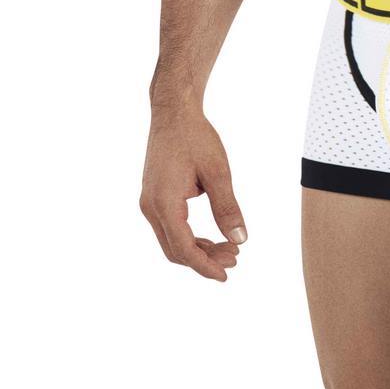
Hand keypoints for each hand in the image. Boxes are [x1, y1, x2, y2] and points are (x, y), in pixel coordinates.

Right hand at [140, 106, 247, 281]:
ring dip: (198, 249)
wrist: (174, 112)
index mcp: (164, 202)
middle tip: (235, 259)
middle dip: (205, 259)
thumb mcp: (218, 172)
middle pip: (175, 249)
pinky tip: (211, 237)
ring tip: (228, 249)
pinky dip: (190, 236)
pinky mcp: (153, 197)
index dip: (205, 266)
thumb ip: (228, 207)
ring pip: (172, 240)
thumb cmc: (196, 138)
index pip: (183, 247)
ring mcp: (149, 203)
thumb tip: (240, 240)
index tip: (226, 275)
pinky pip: (170, 227)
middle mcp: (150, 207)